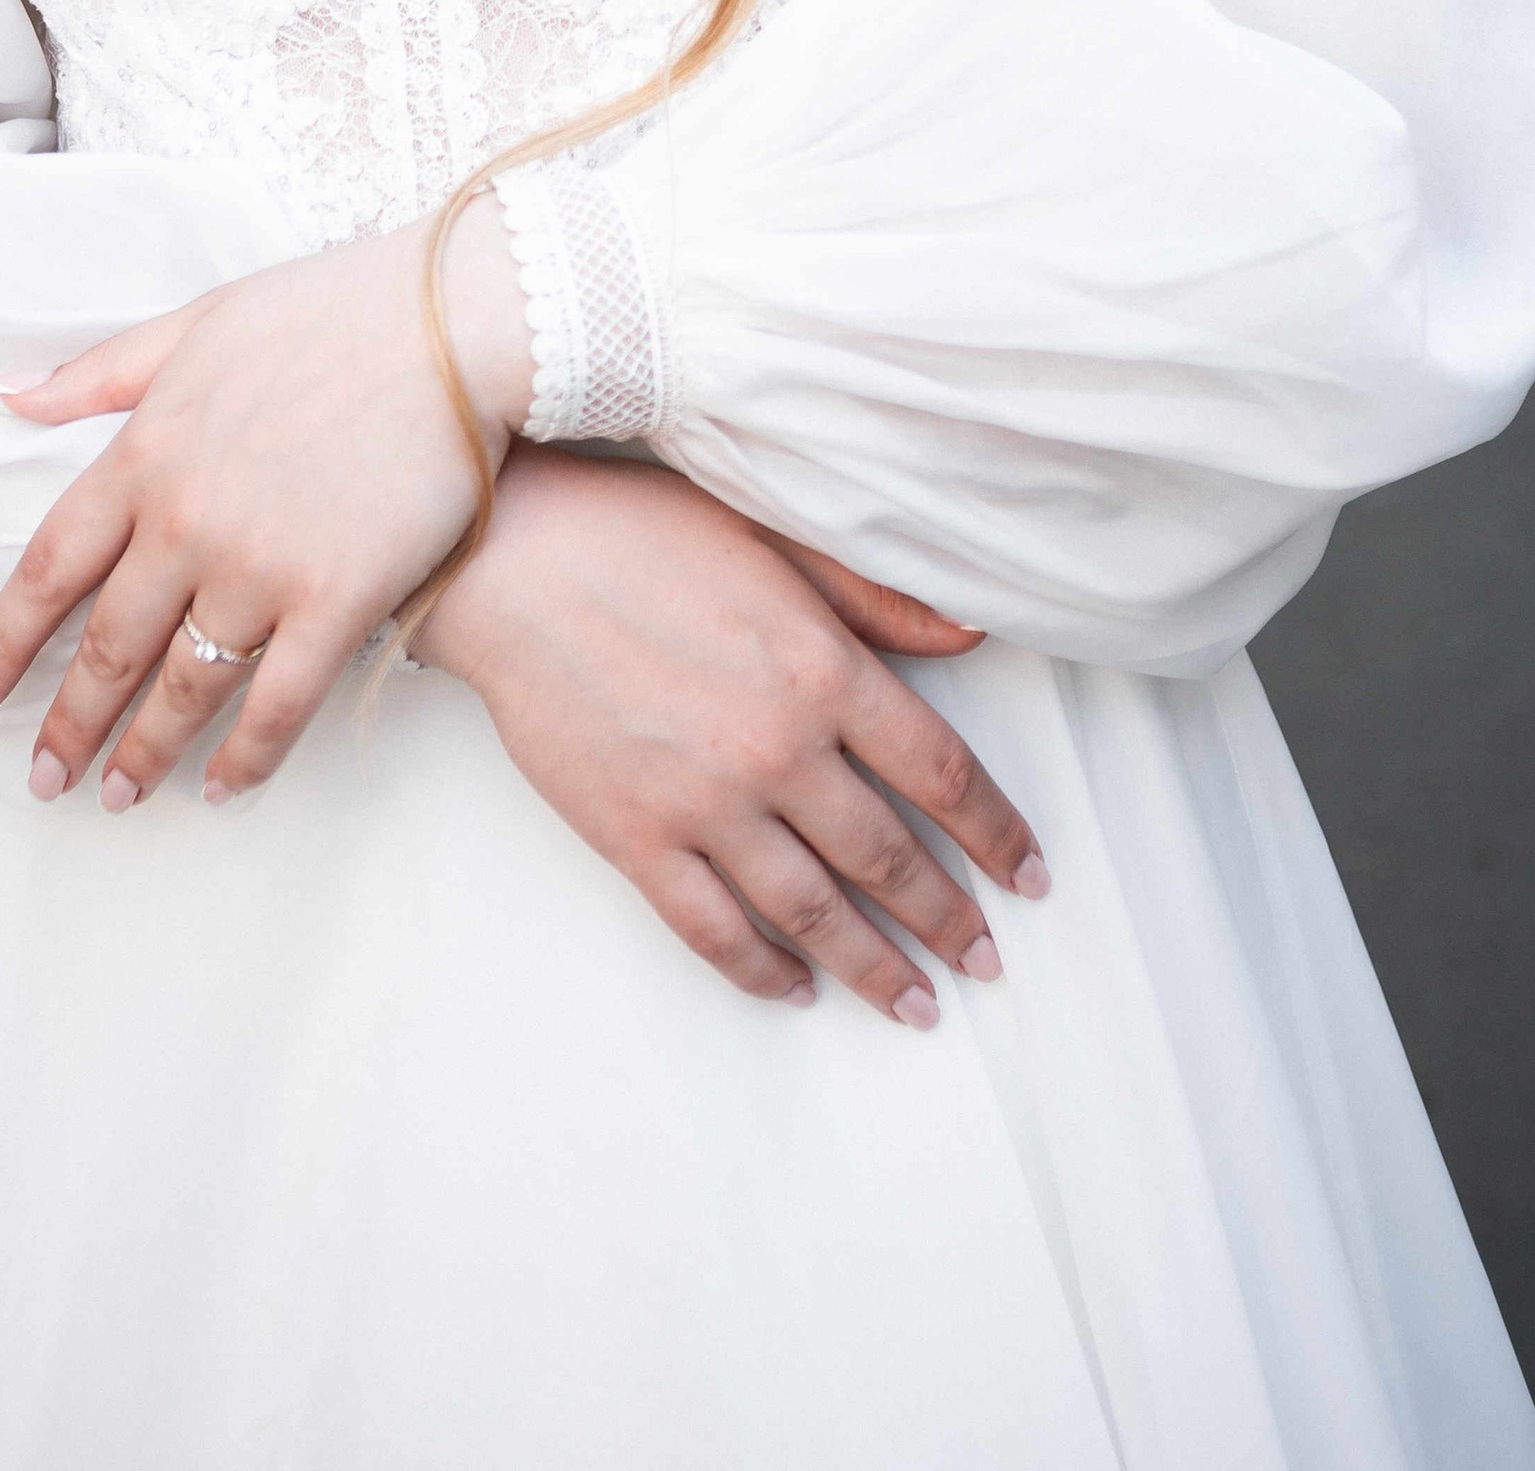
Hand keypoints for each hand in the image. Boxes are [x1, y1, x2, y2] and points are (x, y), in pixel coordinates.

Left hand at [0, 197, 532, 804]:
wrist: (454, 323)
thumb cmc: (330, 312)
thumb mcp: (197, 322)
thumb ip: (102, 371)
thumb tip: (10, 396)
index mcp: (145, 453)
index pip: (50, 567)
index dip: (4, 641)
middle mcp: (187, 521)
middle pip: (107, 645)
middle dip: (67, 723)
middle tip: (42, 777)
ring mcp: (261, 567)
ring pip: (183, 688)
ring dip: (143, 755)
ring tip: (115, 799)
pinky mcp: (338, 600)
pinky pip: (279, 704)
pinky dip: (246, 759)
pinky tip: (223, 793)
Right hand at [412, 448, 1049, 1022]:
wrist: (506, 559)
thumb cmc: (638, 529)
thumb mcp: (774, 535)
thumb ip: (876, 596)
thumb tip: (972, 633)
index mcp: (821, 668)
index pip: (940, 771)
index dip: (995, 830)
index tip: (1027, 874)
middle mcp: (776, 749)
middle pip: (886, 857)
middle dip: (947, 916)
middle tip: (985, 959)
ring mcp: (703, 803)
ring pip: (811, 910)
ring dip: (871, 966)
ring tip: (915, 1005)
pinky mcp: (634, 837)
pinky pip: (711, 928)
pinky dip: (760, 970)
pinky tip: (793, 987)